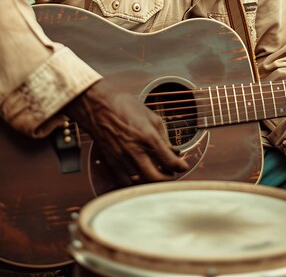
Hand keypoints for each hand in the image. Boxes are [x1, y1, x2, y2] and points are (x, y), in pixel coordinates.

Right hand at [63, 79, 188, 184]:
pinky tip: (141, 176)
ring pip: (140, 182)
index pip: (169, 161)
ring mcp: (121, 158)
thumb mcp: (151, 116)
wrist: (98, 106)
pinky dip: (136, 183)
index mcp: (147, 136)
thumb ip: (163, 136)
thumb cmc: (124, 107)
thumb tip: (173, 151)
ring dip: (152, 181)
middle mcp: (134, 150)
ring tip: (158, 174)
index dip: (179, 166)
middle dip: (167, 179)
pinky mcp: (111, 162)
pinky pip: (125, 182)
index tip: (183, 166)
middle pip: (155, 178)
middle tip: (172, 174)